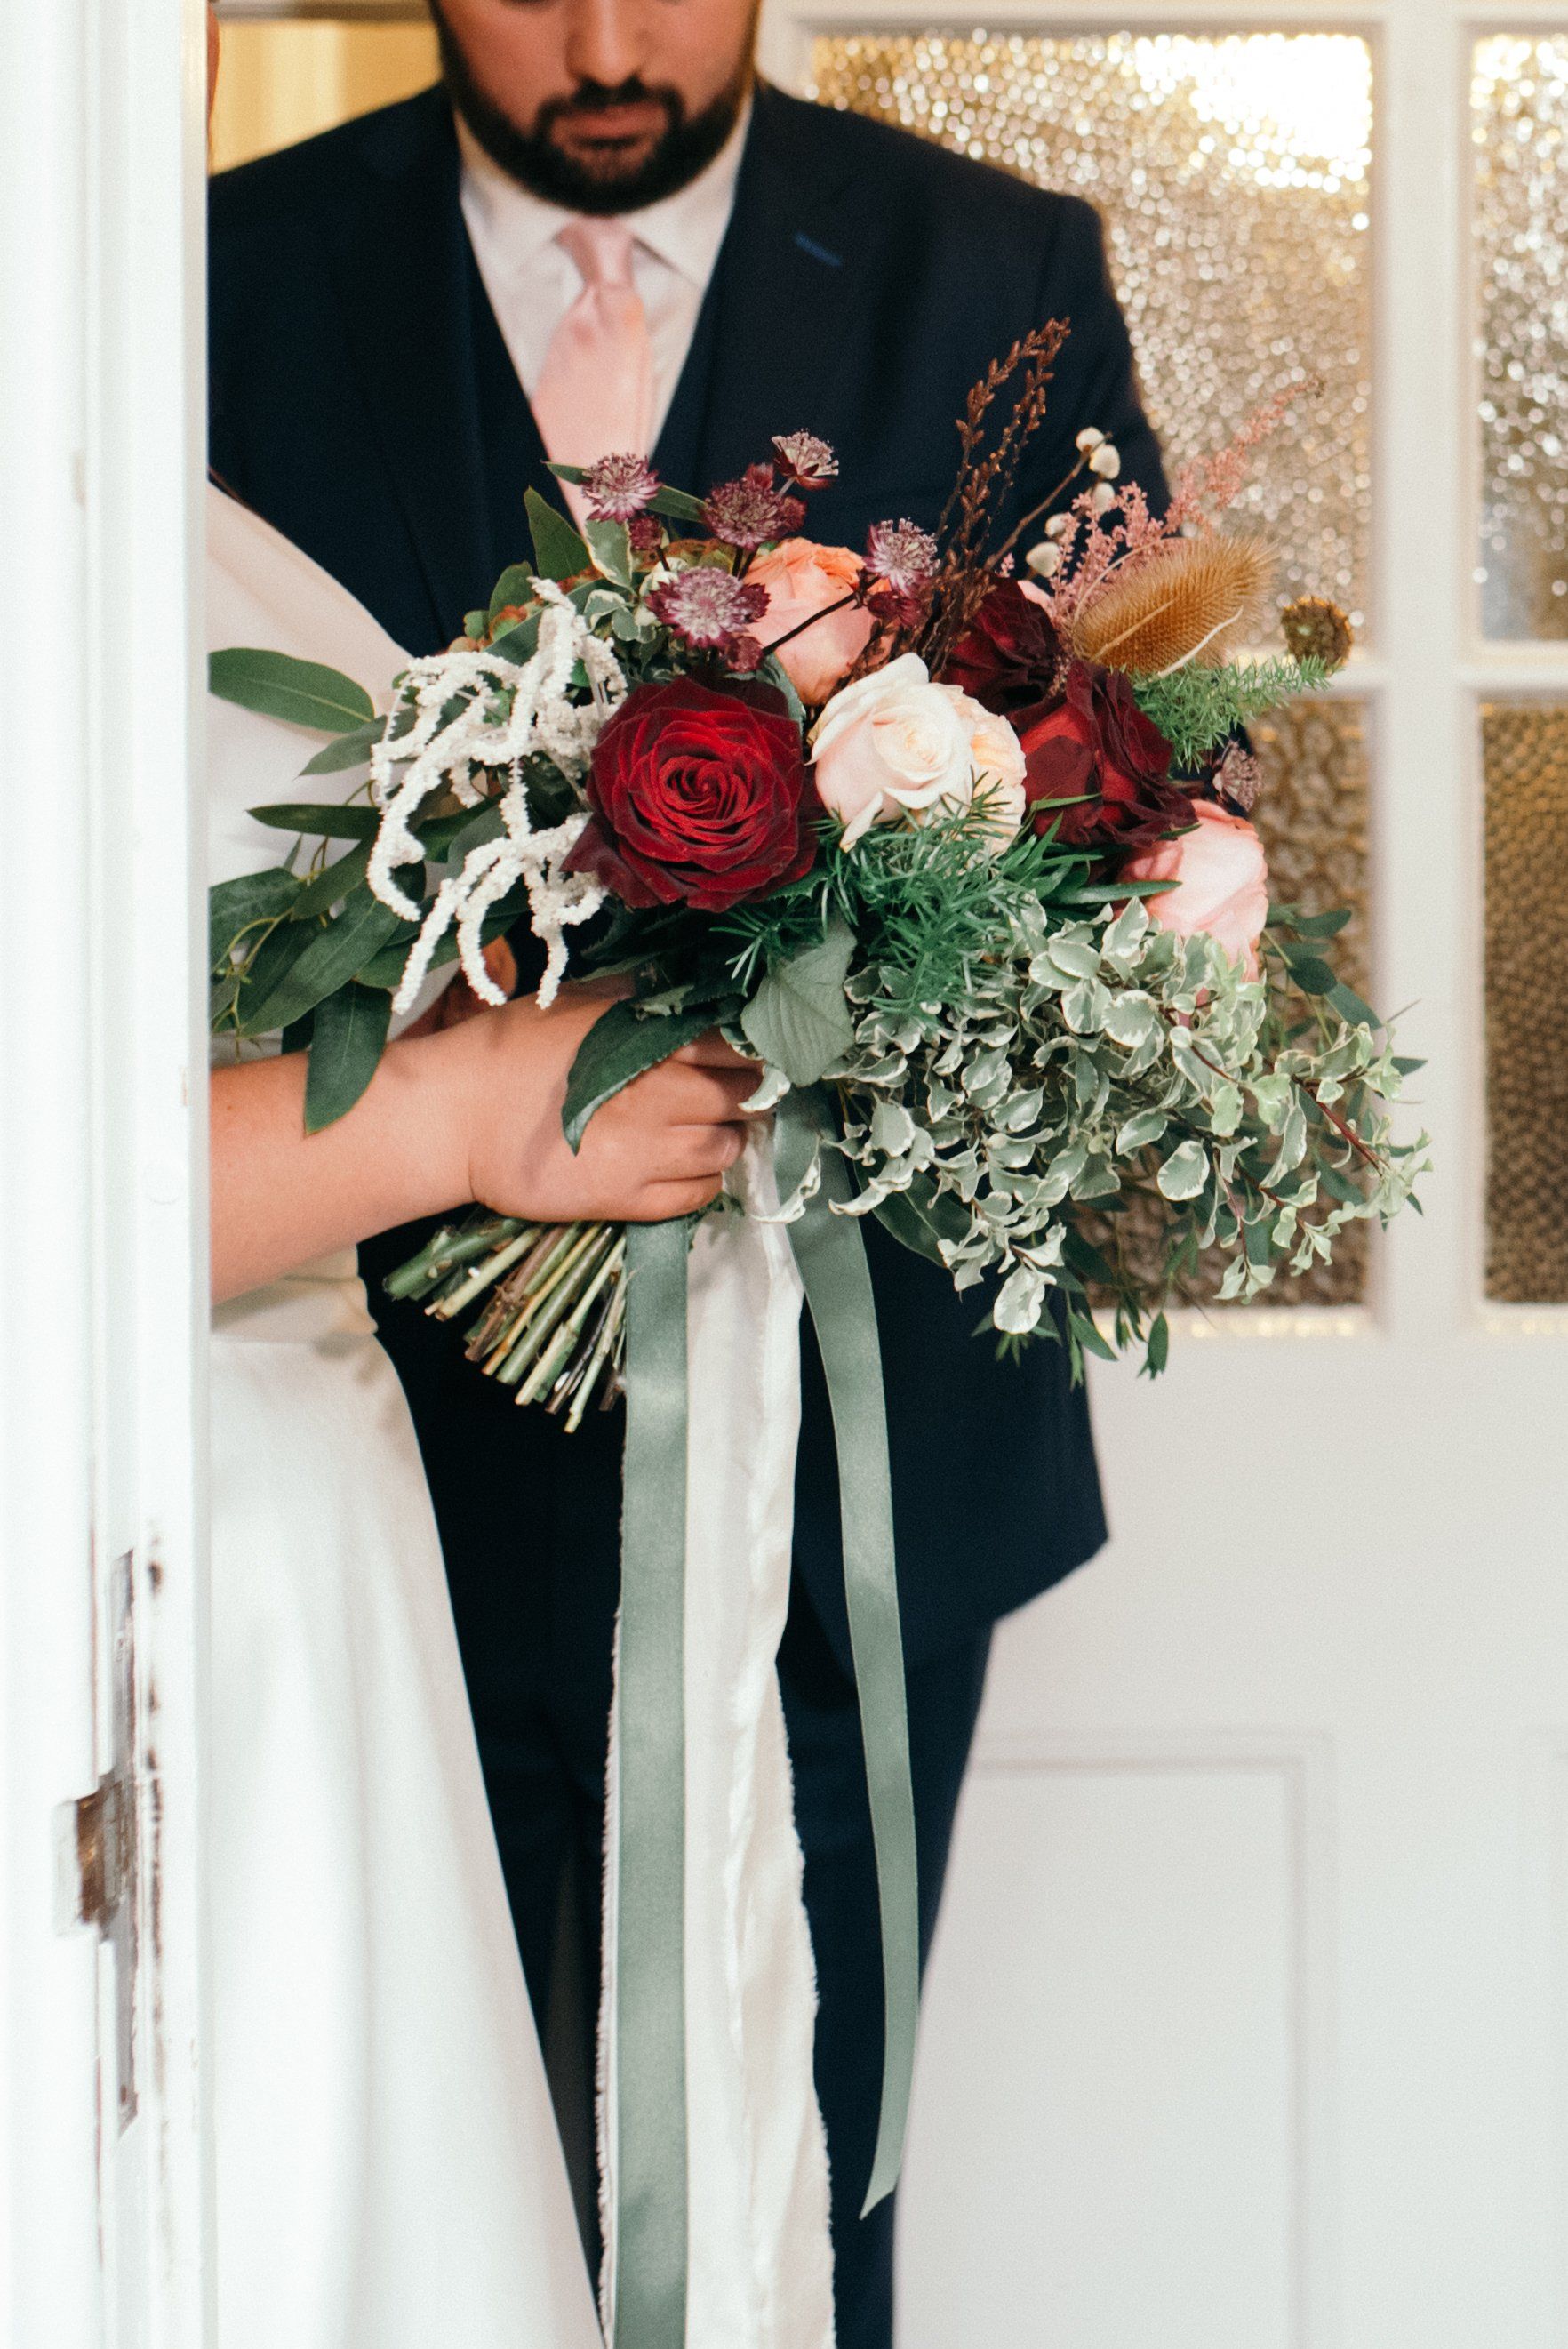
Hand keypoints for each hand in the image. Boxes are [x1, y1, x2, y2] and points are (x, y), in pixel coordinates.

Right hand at [445, 982, 759, 1224]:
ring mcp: (647, 1154)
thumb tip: (677, 991)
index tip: (747, 1052)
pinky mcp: (626, 1200)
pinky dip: (705, 1181)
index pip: (735, 1046)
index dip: (750, 1050)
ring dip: (729, 1138)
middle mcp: (661, 1098)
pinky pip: (696, 1195)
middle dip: (747, 1094)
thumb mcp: (572, 1005)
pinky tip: (690, 1167)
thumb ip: (632, 1000)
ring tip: (712, 1130)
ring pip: (728, 1150)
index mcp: (649, 1043)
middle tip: (733, 1092)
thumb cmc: (505, 1050)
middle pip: (743, 1099)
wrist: (452, 1118)